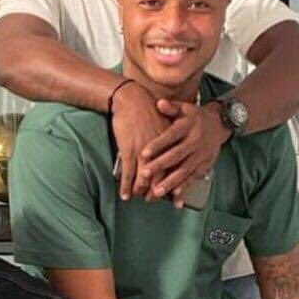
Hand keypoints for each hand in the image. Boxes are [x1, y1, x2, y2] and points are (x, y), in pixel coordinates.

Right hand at [110, 82, 172, 200]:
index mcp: (171, 144)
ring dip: (140, 191)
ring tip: (138, 197)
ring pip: (143, 178)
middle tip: (154, 200)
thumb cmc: (148, 109)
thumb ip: (171, 139)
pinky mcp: (128, 151)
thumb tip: (172, 152)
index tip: (173, 194)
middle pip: (160, 177)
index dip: (173, 183)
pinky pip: (127, 174)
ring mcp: (143, 152)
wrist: (132, 98)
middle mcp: (160, 151)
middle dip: (157, 192)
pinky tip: (124, 195)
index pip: (174, 169)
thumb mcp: (166, 124)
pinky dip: (125, 186)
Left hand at [137, 100, 228, 205]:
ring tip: (156, 192)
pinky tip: (176, 198)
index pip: (171, 136)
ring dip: (170, 182)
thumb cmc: (195, 117)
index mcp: (188, 126)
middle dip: (160, 166)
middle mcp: (195, 142)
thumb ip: (171, 107)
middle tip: (144, 175)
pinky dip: (185, 189)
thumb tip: (159, 103)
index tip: (143, 153)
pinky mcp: (205, 166)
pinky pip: (193, 179)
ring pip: (184, 170)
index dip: (157, 145)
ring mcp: (201, 155)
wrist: (219, 124)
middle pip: (176, 156)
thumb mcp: (185, 108)